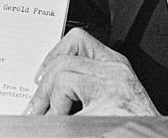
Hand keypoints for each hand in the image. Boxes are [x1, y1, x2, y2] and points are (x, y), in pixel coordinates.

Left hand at [24, 28, 158, 115]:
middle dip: (42, 87)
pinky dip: (57, 115)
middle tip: (35, 110)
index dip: (53, 54)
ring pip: (63, 76)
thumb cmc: (132, 128)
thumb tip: (45, 97)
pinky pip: (69, 100)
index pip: (79, 40)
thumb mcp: (107, 102)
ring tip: (49, 121)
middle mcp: (117, 70)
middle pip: (65, 59)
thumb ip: (84, 89)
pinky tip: (63, 127)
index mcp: (116, 67)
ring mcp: (115, 86)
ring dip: (49, 103)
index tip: (39, 76)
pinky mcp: (110, 104)